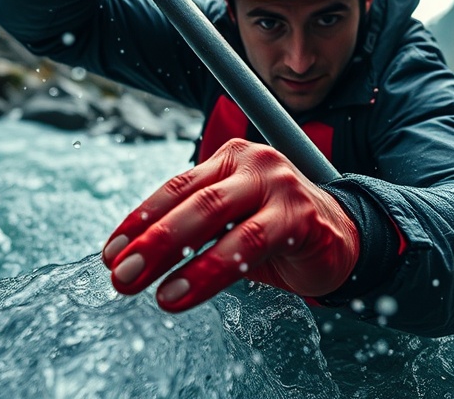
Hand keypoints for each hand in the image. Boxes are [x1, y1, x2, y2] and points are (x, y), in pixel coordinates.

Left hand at [101, 139, 359, 311]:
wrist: (342, 240)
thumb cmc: (277, 233)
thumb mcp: (230, 225)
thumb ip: (193, 229)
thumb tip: (132, 256)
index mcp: (229, 159)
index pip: (174, 186)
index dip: (139, 220)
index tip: (111, 253)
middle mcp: (253, 162)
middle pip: (190, 199)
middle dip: (149, 239)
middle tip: (120, 273)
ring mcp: (279, 184)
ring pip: (215, 215)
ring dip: (174, 255)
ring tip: (146, 289)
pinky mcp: (300, 214)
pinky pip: (248, 242)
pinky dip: (209, 270)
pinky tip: (183, 292)